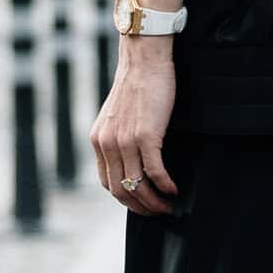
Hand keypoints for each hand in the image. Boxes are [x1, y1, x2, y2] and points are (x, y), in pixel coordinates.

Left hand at [91, 40, 178, 215]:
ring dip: (154, 202)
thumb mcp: (117, 115)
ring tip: (168, 206)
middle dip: (140, 207)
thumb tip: (132, 159)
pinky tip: (175, 189)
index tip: (140, 203)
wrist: (143, 60)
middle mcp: (107, 144)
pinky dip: (165, 185)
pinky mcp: (145, 136)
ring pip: (138, 186)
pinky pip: (155, 172)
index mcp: (98, 140)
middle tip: (157, 212)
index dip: (124, 198)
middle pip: (120, 190)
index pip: (106, 182)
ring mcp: (125, 141)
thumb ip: (118, 136)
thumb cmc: (136, 84)